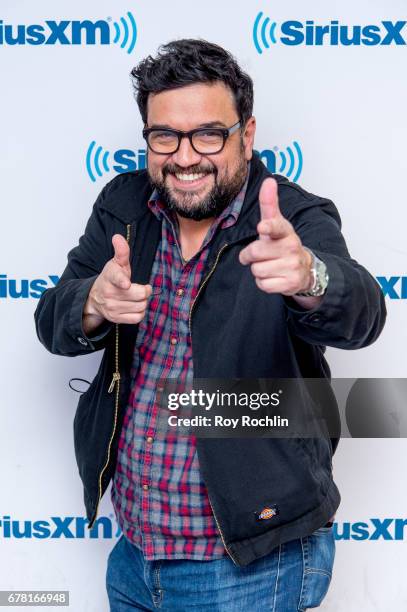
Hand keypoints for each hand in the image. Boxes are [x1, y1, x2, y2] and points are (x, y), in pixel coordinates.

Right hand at [83, 234, 151, 327]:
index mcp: (110, 276)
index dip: (122, 281)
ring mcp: (112, 307)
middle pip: (140, 295)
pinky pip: (138, 317)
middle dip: (145, 291)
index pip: (116, 278)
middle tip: (142, 288)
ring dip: (142, 302)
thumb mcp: (116, 263)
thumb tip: (117, 237)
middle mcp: (109, 293)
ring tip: (136, 297)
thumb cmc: (111, 278)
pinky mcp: (115, 319)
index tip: (126, 284)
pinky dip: (139, 312)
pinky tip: (134, 306)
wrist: (95, 298)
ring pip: (141, 306)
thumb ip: (121, 251)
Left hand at [239, 178, 312, 295]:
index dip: (268, 226)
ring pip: (257, 270)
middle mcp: (291, 247)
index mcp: (285, 231)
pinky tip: (273, 277)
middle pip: (254, 252)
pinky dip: (264, 283)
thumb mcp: (277, 224)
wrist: (304, 269)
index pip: (276, 226)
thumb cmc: (282, 243)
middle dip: (250, 256)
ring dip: (258, 270)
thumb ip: (269, 204)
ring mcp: (292, 266)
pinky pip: (263, 285)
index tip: (262, 227)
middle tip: (260, 255)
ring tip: (269, 265)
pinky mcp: (290, 284)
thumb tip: (268, 180)